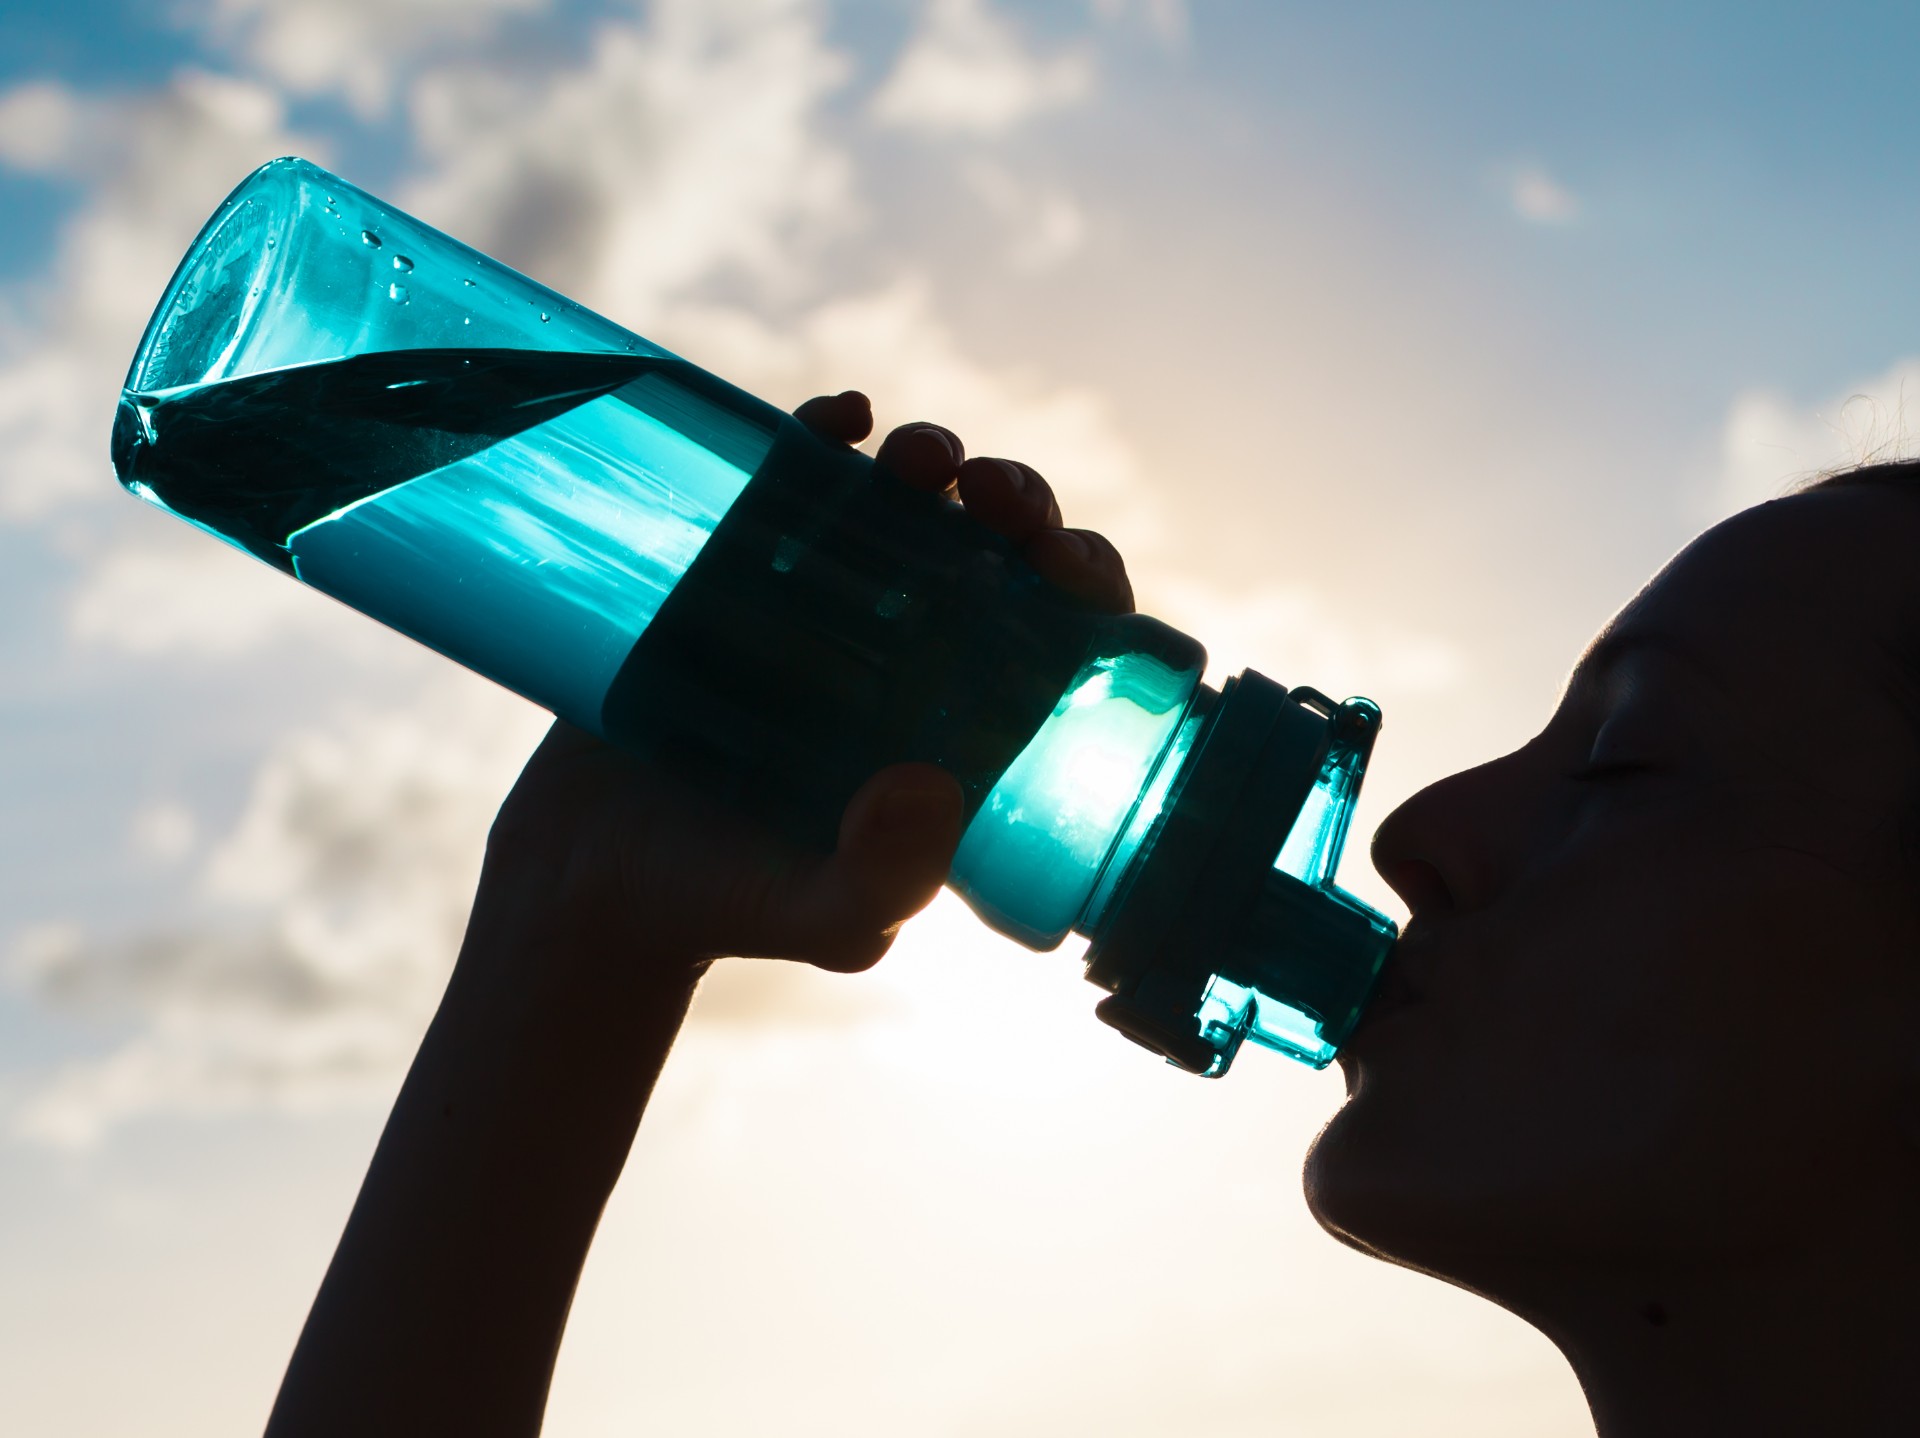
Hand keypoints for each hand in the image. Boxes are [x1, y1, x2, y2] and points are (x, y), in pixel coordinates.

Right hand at [473, 392, 1134, 991]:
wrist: (593, 879)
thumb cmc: (734, 908)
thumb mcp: (828, 919)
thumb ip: (884, 879)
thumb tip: (931, 785)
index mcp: (969, 724)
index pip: (1066, 637)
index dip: (1085, 582)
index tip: (1062, 565)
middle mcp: (914, 652)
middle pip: (1000, 552)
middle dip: (1019, 503)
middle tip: (993, 498)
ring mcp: (829, 601)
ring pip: (912, 500)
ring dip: (934, 456)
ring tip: (917, 458)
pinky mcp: (744, 564)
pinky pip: (801, 478)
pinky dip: (829, 430)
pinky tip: (843, 416)